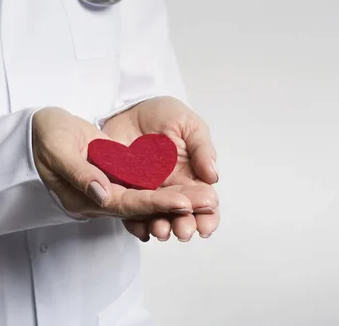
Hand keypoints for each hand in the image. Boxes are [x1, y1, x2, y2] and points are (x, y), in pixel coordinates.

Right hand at [32, 107, 203, 218]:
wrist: (37, 130)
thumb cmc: (43, 137)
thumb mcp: (57, 150)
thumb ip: (79, 173)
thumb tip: (103, 193)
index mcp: (85, 197)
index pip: (126, 203)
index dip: (155, 203)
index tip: (184, 202)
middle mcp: (100, 198)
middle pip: (143, 205)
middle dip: (176, 204)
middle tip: (208, 202)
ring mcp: (108, 188)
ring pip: (147, 197)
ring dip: (175, 197)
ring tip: (206, 197)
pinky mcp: (113, 176)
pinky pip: (142, 185)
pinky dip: (164, 186)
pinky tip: (187, 186)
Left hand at [102, 96, 219, 240]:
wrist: (128, 107)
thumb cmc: (164, 114)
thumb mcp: (189, 125)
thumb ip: (202, 149)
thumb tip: (214, 176)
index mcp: (192, 176)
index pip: (204, 202)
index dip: (208, 216)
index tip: (206, 225)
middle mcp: (171, 189)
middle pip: (182, 215)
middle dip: (185, 226)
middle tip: (183, 231)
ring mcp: (148, 192)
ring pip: (157, 218)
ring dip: (161, 228)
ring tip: (161, 231)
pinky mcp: (124, 191)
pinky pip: (130, 212)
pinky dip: (136, 225)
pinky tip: (140, 230)